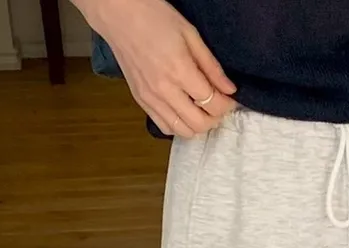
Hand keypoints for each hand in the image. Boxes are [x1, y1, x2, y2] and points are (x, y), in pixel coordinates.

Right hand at [73, 0, 236, 136]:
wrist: (119, 15)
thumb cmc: (154, 17)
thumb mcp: (190, 34)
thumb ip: (211, 66)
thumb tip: (229, 89)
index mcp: (180, 71)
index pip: (212, 103)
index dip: (226, 105)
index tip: (230, 99)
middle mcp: (164, 90)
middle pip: (199, 124)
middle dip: (215, 118)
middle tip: (218, 106)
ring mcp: (150, 99)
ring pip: (182, 131)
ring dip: (197, 125)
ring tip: (202, 110)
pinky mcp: (141, 101)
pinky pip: (164, 127)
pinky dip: (179, 126)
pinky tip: (184, 113)